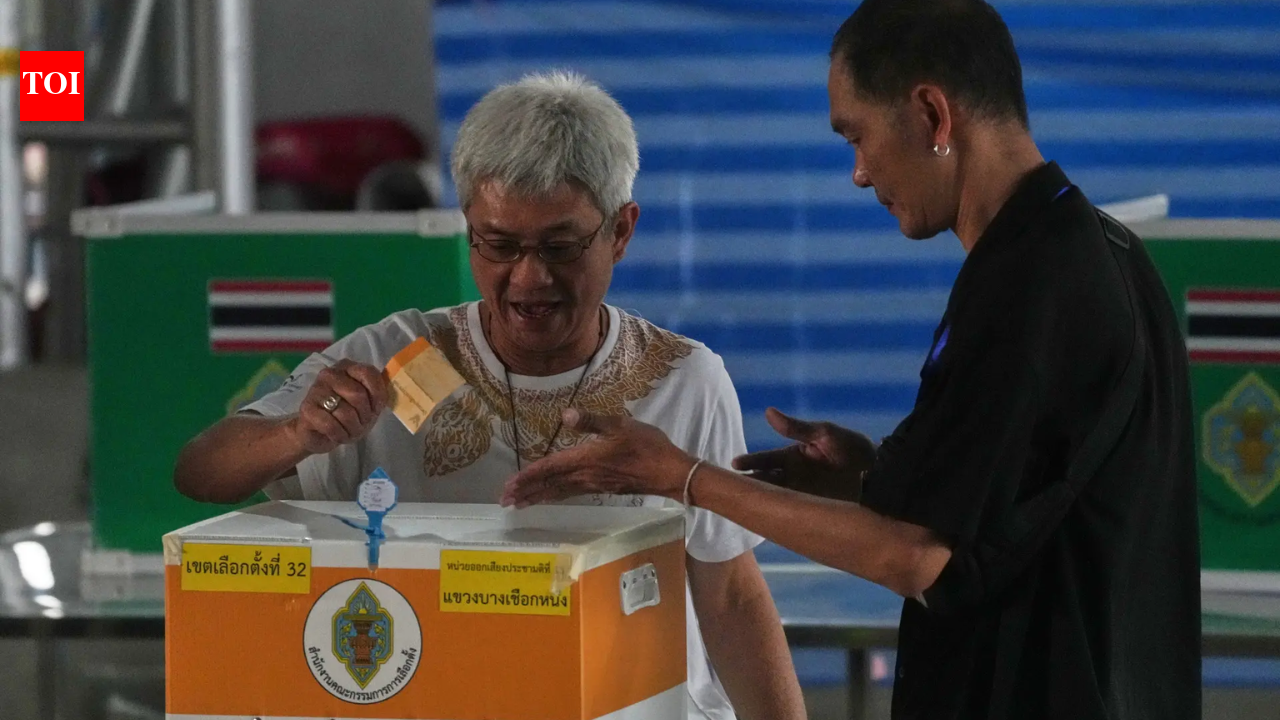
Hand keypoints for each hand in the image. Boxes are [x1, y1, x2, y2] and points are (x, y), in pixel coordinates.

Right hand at [290, 360, 389, 454]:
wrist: (319, 433)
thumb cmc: (348, 417)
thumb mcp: (369, 405)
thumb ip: (378, 393)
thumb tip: (392, 386)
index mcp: (348, 367)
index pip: (369, 373)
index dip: (377, 394)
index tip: (376, 409)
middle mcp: (330, 374)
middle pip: (358, 395)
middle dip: (365, 416)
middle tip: (362, 424)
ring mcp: (316, 390)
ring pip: (345, 412)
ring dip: (353, 429)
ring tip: (350, 431)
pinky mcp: (306, 408)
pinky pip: (331, 425)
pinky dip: (340, 435)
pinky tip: (338, 436)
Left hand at [501, 409, 693, 507]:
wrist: (669, 472)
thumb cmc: (646, 446)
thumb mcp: (620, 425)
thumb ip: (591, 421)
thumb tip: (564, 415)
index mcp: (586, 459)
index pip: (550, 468)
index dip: (527, 476)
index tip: (508, 485)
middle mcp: (585, 476)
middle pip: (549, 485)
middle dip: (526, 492)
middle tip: (504, 501)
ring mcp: (593, 485)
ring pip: (558, 492)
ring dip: (537, 497)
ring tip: (519, 503)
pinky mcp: (602, 488)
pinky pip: (570, 494)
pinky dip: (554, 496)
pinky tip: (550, 496)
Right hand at [731, 408, 874, 501]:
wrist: (881, 473)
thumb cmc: (853, 449)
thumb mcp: (825, 434)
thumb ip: (797, 428)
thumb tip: (768, 411)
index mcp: (794, 456)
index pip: (765, 459)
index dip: (749, 462)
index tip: (734, 464)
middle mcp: (793, 476)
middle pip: (764, 480)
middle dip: (748, 483)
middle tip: (730, 487)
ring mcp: (802, 494)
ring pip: (774, 497)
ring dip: (760, 499)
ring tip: (744, 503)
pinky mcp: (813, 509)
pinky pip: (791, 512)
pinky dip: (778, 515)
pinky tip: (767, 520)